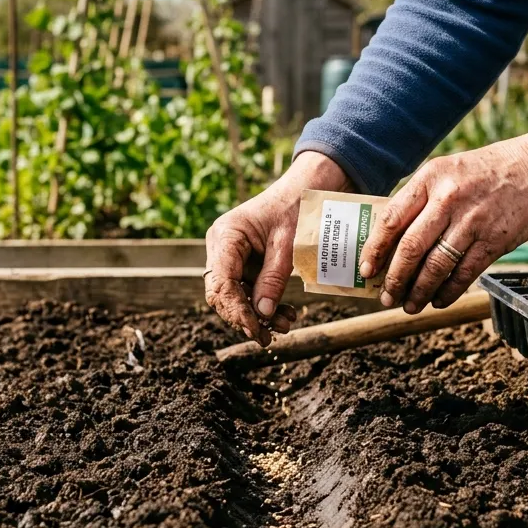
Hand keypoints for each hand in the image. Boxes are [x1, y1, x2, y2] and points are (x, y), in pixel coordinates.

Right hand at [205, 151, 351, 345]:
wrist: (307, 190)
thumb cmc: (297, 208)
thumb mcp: (288, 244)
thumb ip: (274, 278)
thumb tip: (263, 313)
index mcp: (226, 235)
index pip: (221, 282)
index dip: (236, 310)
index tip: (256, 330)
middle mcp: (221, 246)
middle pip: (221, 293)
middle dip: (244, 317)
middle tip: (269, 337)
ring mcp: (231, 256)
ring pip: (235, 296)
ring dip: (257, 315)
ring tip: (285, 325)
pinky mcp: (243, 263)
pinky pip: (248, 290)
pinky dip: (265, 304)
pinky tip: (284, 314)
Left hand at [360, 130, 527, 312]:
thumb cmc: (485, 171)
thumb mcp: (447, 171)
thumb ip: (421, 200)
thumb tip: (390, 240)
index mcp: (430, 178)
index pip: (392, 218)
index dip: (375, 248)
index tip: (365, 269)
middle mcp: (448, 199)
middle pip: (410, 248)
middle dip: (394, 278)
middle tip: (385, 296)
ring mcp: (472, 221)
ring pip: (436, 266)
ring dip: (419, 292)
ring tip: (409, 305)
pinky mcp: (494, 240)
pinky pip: (464, 274)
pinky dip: (448, 292)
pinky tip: (438, 300)